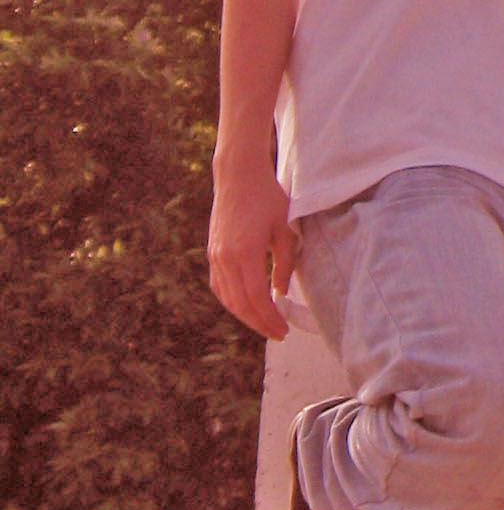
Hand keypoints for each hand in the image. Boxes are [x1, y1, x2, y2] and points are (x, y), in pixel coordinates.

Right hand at [209, 158, 297, 340]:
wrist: (238, 175)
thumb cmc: (267, 197)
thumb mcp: (285, 229)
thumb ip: (285, 262)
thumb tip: (281, 292)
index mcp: (246, 253)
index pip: (257, 298)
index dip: (270, 318)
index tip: (283, 330)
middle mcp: (226, 259)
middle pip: (240, 304)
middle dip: (259, 323)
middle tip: (277, 333)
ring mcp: (215, 256)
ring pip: (227, 298)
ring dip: (245, 315)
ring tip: (264, 322)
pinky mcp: (212, 253)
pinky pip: (219, 286)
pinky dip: (232, 301)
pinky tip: (245, 305)